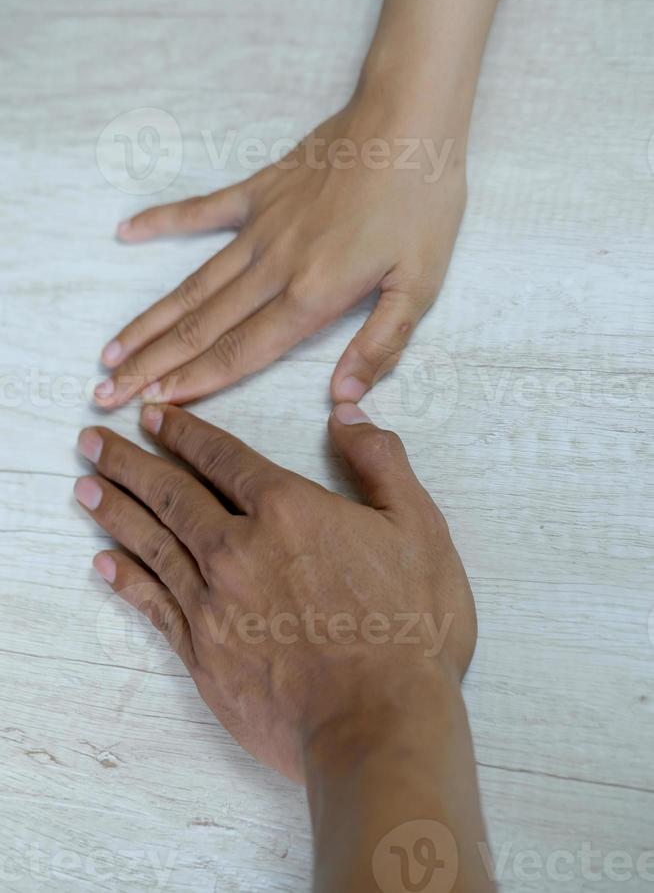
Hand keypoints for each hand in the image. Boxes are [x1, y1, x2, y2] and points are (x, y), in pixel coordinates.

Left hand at [75, 402, 475, 781]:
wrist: (378, 724)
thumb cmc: (406, 627)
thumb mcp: (418, 528)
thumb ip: (380, 463)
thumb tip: (348, 414)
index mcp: (287, 509)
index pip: (220, 456)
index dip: (182, 432)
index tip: (153, 416)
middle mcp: (238, 548)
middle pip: (170, 493)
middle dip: (128, 462)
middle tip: (92, 441)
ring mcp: (213, 602)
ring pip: (151, 542)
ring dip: (115, 510)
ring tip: (85, 486)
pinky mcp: (203, 653)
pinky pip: (153, 604)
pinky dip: (126, 579)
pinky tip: (105, 562)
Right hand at [94, 90, 466, 407]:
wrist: (410, 119)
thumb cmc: (422, 204)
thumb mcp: (420, 286)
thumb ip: (379, 345)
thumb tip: (344, 400)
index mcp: (313, 295)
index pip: (240, 352)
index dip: (193, 383)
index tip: (152, 407)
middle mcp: (274, 267)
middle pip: (202, 327)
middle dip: (152, 365)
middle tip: (106, 392)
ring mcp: (260, 226)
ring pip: (193, 284)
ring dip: (150, 320)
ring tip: (111, 349)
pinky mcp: (260, 190)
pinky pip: (202, 209)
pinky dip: (163, 221)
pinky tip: (126, 232)